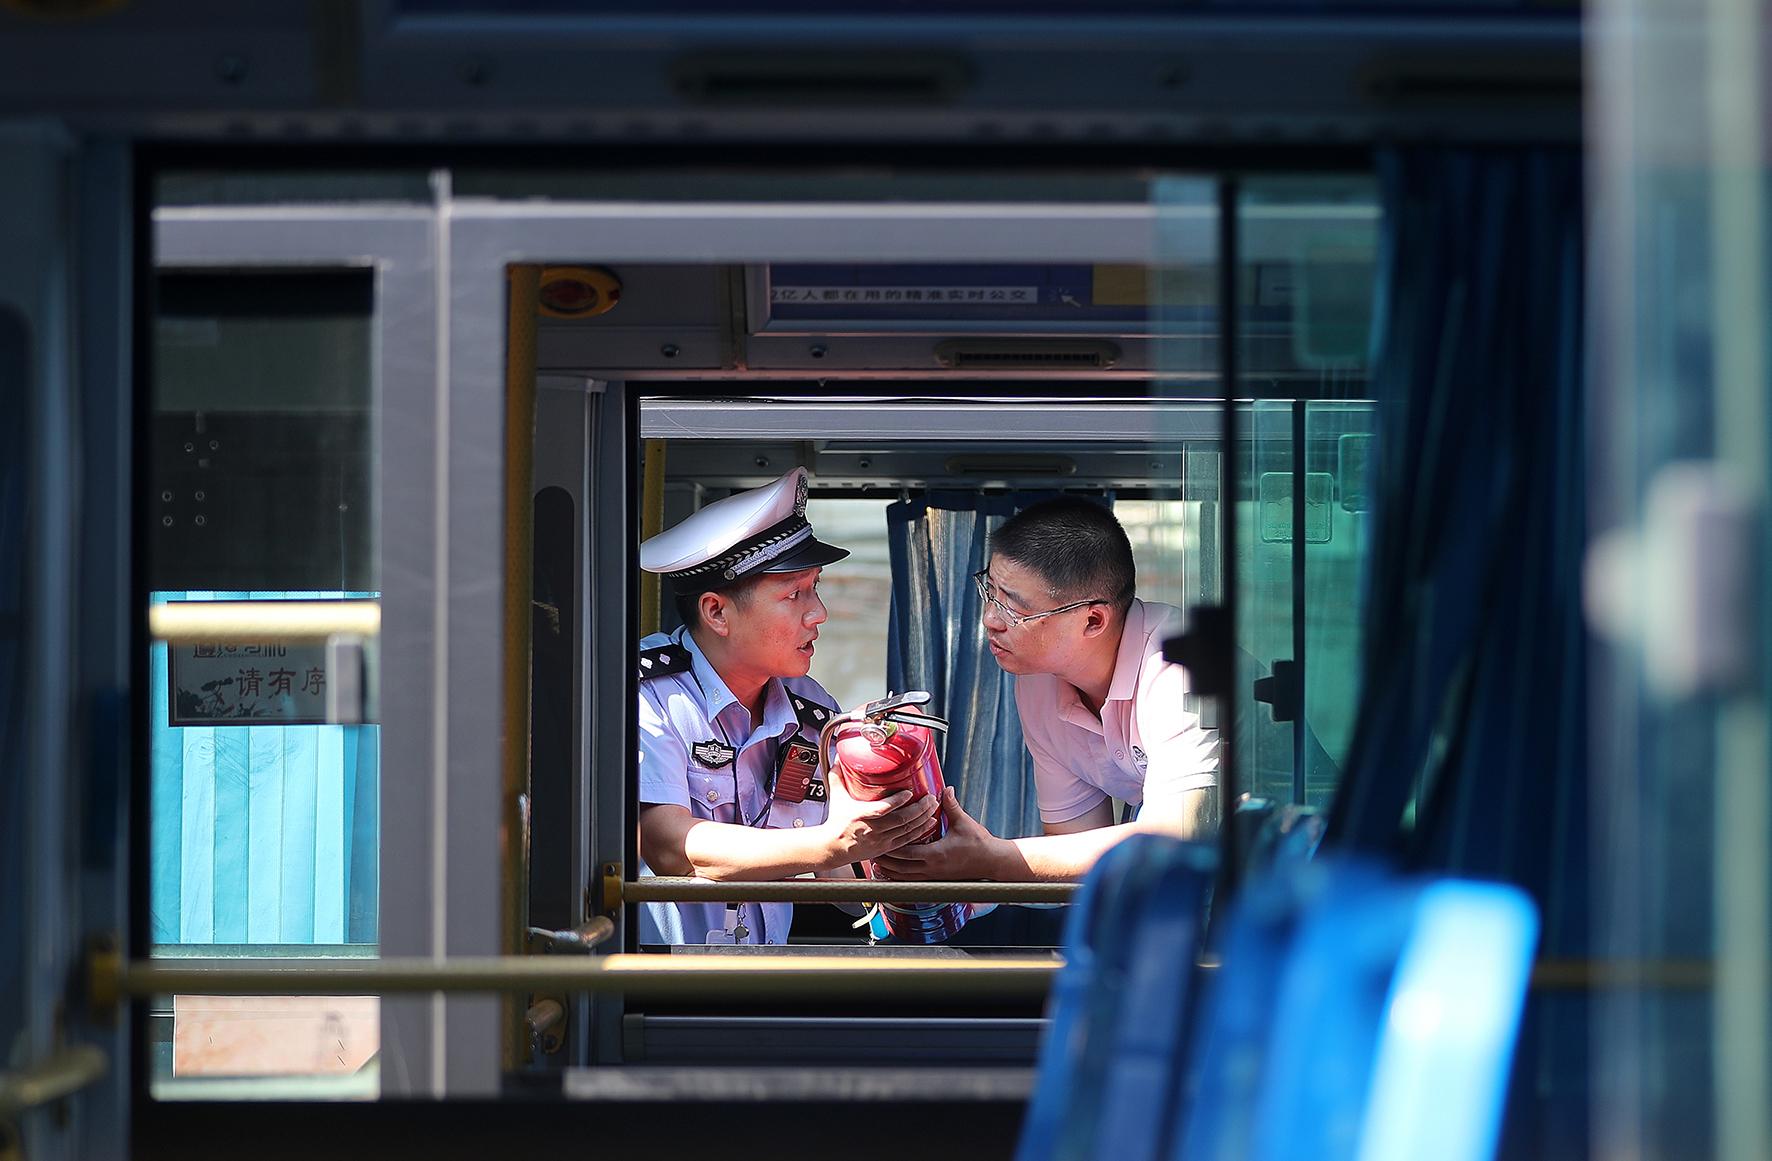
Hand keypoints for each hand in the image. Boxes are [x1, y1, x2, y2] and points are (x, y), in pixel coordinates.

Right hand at [821, 787, 939, 865]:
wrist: (834, 848)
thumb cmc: (836, 823)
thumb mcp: (836, 798)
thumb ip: (838, 777)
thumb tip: (839, 758)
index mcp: (861, 815)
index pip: (882, 809)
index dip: (897, 801)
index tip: (909, 792)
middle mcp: (873, 829)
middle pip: (902, 819)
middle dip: (920, 808)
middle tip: (930, 797)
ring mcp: (881, 840)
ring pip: (908, 830)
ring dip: (923, 818)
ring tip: (933, 806)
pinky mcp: (886, 847)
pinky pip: (908, 840)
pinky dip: (921, 831)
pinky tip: (931, 822)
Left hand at [873, 787, 1005, 880]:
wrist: (993, 862)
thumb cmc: (980, 843)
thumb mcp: (964, 822)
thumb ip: (951, 805)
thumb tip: (945, 788)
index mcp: (936, 854)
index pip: (906, 853)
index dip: (890, 849)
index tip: (879, 841)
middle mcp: (932, 868)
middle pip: (901, 869)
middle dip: (886, 862)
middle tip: (872, 853)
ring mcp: (935, 876)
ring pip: (906, 878)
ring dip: (892, 872)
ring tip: (879, 866)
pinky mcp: (938, 880)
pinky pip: (915, 881)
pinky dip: (903, 878)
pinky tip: (897, 874)